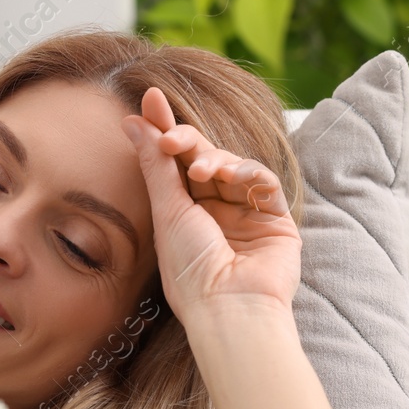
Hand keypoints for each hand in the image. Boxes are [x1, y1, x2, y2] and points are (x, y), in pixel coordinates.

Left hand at [119, 86, 300, 325]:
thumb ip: (155, 164)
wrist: (228, 308)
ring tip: (198, 169)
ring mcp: (246, 215)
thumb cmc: (190, 271)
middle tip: (170, 133)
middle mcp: (215, 212)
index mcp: (185, 215)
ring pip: (233, 165)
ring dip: (214, 158)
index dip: (164, 130)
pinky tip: (228, 177)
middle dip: (186, 139)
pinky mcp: (275, 219)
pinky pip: (263, 181)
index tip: (149, 100)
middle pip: (203, 158)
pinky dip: (246, 171)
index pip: (175, 163)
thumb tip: (133, 122)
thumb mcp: (167, 212)